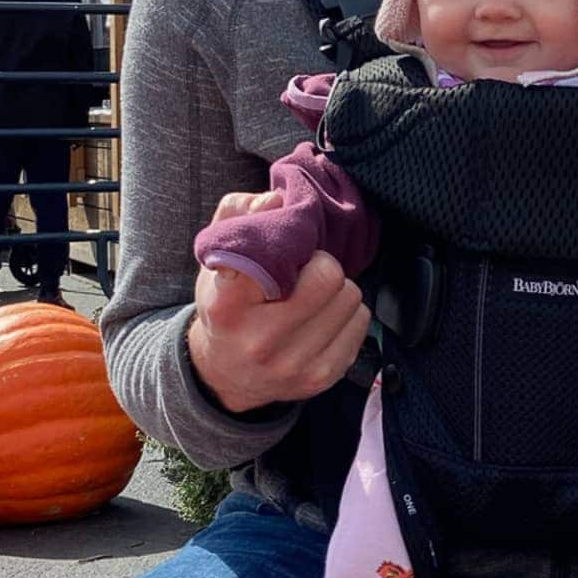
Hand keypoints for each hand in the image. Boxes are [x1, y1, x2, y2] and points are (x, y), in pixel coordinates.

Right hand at [188, 188, 369, 412]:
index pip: (280, 255)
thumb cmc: (226, 305)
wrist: (225, 374)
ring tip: (312, 297)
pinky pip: (361, 323)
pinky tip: (322, 319)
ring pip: (351, 298)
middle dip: (322, 266)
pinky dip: (347, 315)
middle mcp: (259, 341)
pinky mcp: (321, 378)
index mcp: (227, 304)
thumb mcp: (217, 256)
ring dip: (337, 291)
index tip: (283, 252)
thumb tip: (276, 200)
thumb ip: (238, 214)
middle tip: (305, 273)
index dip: (291, 244)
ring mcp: (293, 364)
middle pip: (329, 276)